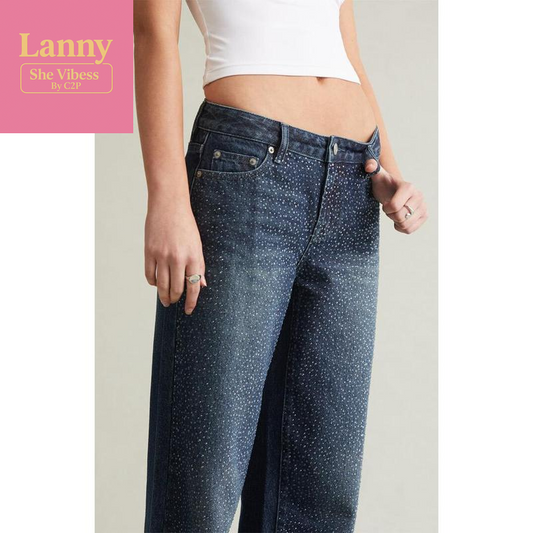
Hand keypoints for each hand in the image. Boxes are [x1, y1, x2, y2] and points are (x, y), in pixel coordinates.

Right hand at [145, 195, 206, 312]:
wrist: (169, 206)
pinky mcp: (149, 252)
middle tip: (173, 303)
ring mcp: (162, 255)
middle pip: (176, 288)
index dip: (191, 302)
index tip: (188, 311)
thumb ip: (199, 266)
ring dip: (163, 295)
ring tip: (165, 300)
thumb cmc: (186, 225)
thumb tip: (201, 285)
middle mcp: (178, 258)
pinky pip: (149, 274)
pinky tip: (155, 283)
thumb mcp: (198, 245)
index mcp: (193, 257)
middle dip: (175, 299)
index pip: (193, 286)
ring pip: (161, 285)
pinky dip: (152, 282)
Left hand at [365, 159, 427, 233]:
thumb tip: (368, 166)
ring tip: (396, 212)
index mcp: (409, 187)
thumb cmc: (384, 184)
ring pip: (405, 225)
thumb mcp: (377, 176)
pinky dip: (401, 228)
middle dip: (391, 215)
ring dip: (396, 221)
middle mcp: (419, 196)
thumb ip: (371, 167)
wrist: (393, 192)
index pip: (394, 207)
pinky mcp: (424, 216)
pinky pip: (410, 230)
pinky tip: (399, 219)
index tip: (385, 203)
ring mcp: (424, 206)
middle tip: (390, 208)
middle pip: (400, 217)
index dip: (386, 209)